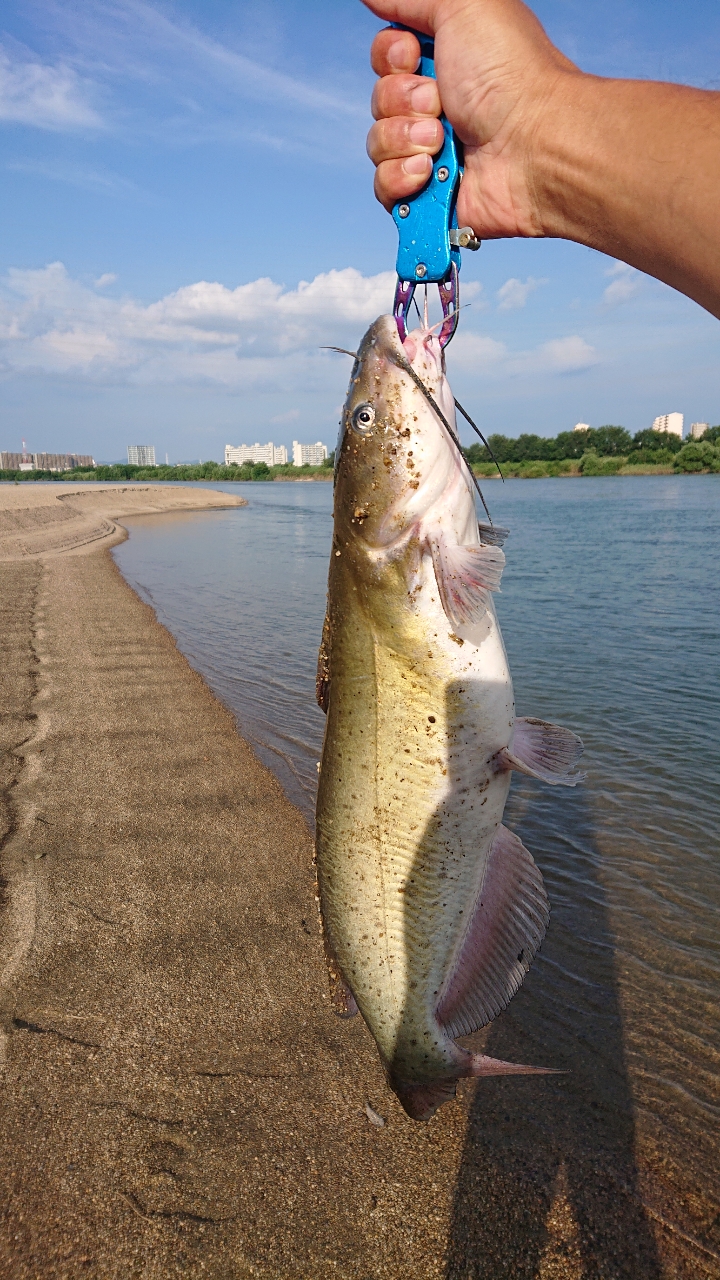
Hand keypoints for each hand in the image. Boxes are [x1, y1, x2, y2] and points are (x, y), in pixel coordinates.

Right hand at [364, 0, 577, 239]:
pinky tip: (431, 173)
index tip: (412, 56)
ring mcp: (434, 154)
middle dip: (401, 99)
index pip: (387, 57)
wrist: (533, 147)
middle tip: (439, 102)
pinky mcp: (428, 198)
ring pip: (378, 144)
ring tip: (442, 140)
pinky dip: (401, 178)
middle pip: (380, 100)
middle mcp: (440, 106)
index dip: (390, 56)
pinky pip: (384, 188)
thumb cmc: (511, 75)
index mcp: (447, 62)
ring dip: (404, 138)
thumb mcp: (463, 5)